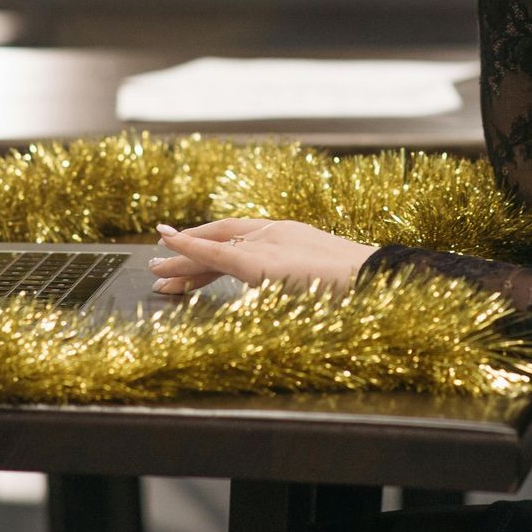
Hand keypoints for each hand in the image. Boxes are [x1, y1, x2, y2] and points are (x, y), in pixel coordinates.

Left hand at [149, 218, 378, 294]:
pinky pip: (215, 253)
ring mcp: (267, 243)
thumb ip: (300, 282)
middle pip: (222, 238)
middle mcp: (276, 232)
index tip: (192, 247)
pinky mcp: (258, 261)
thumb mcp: (324, 281)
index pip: (243, 236)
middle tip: (161, 262)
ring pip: (212, 247)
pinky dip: (189, 248)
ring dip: (181, 257)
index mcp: (291, 235)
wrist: (375, 279)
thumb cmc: (359, 287)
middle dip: (190, 251)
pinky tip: (169, 246)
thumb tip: (291, 299)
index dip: (215, 241)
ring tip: (155, 268)